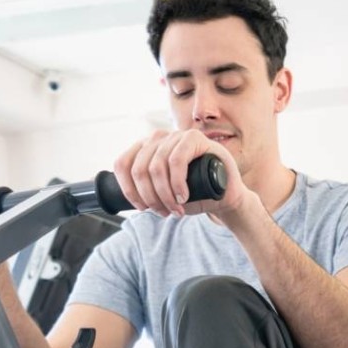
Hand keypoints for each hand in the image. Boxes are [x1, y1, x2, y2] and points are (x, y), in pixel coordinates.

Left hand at [112, 130, 255, 220]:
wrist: (225, 195)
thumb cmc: (194, 194)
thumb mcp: (163, 194)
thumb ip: (145, 191)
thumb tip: (125, 199)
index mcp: (145, 148)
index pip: (122, 164)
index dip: (128, 190)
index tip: (142, 208)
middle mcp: (157, 137)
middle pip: (138, 169)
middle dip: (150, 197)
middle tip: (164, 212)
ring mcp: (175, 135)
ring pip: (156, 167)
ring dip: (164, 195)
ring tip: (175, 209)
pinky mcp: (194, 138)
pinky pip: (176, 161)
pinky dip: (176, 183)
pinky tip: (183, 196)